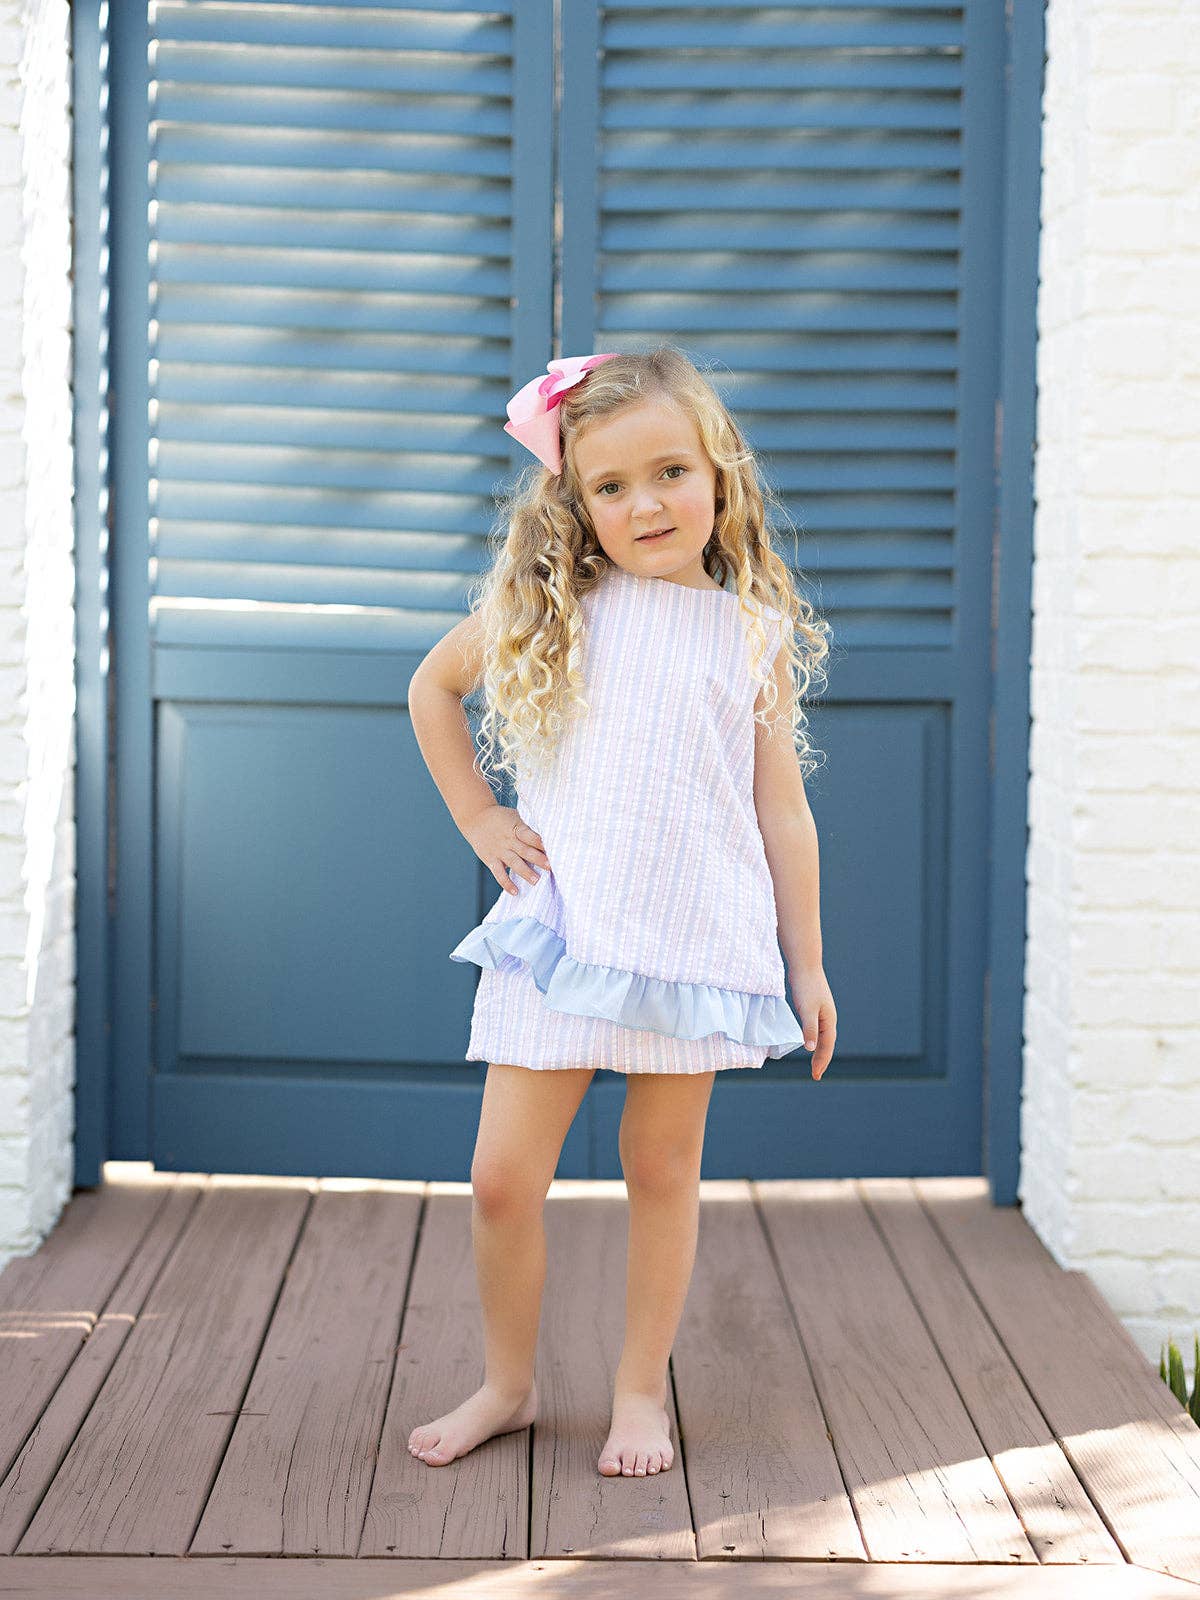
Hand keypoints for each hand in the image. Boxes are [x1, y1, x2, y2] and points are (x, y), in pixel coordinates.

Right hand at [460, 803, 550, 896]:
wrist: (475, 818)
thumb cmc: (499, 817)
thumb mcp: (514, 817)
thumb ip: (526, 830)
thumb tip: (543, 843)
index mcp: (516, 828)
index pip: (529, 835)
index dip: (539, 841)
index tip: (551, 848)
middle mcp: (508, 840)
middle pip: (524, 850)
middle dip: (538, 859)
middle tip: (549, 866)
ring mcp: (499, 851)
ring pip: (514, 863)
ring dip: (525, 872)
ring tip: (536, 881)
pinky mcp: (490, 860)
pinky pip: (499, 873)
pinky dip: (506, 883)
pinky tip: (515, 892)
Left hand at [789, 962, 836, 1080]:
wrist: (805, 965)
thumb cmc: (806, 986)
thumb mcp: (807, 1009)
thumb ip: (809, 1029)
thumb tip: (811, 1048)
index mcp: (829, 1020)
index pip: (827, 1046)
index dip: (822, 1061)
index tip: (816, 1075)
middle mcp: (828, 1018)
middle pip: (827, 1044)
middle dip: (822, 1060)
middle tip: (816, 1074)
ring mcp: (822, 1012)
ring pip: (823, 1037)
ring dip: (819, 1051)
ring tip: (814, 1063)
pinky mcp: (814, 1007)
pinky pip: (816, 1029)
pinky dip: (814, 1039)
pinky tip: (808, 1041)